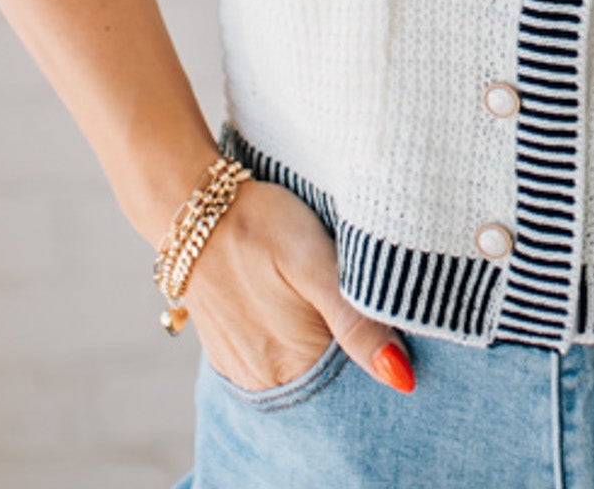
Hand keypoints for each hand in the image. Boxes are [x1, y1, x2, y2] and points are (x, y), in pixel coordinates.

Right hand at [178, 178, 415, 393]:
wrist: (192, 205)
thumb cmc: (260, 225)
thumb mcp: (316, 263)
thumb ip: (357, 322)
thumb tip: (401, 380)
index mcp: (291, 366)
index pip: (356, 389)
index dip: (381, 358)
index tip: (397, 328)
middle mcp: (264, 382)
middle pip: (330, 383)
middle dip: (354, 356)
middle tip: (365, 303)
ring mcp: (243, 369)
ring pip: (304, 371)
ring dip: (325, 347)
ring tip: (328, 299)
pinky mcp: (229, 351)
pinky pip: (276, 361)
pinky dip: (296, 342)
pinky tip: (301, 307)